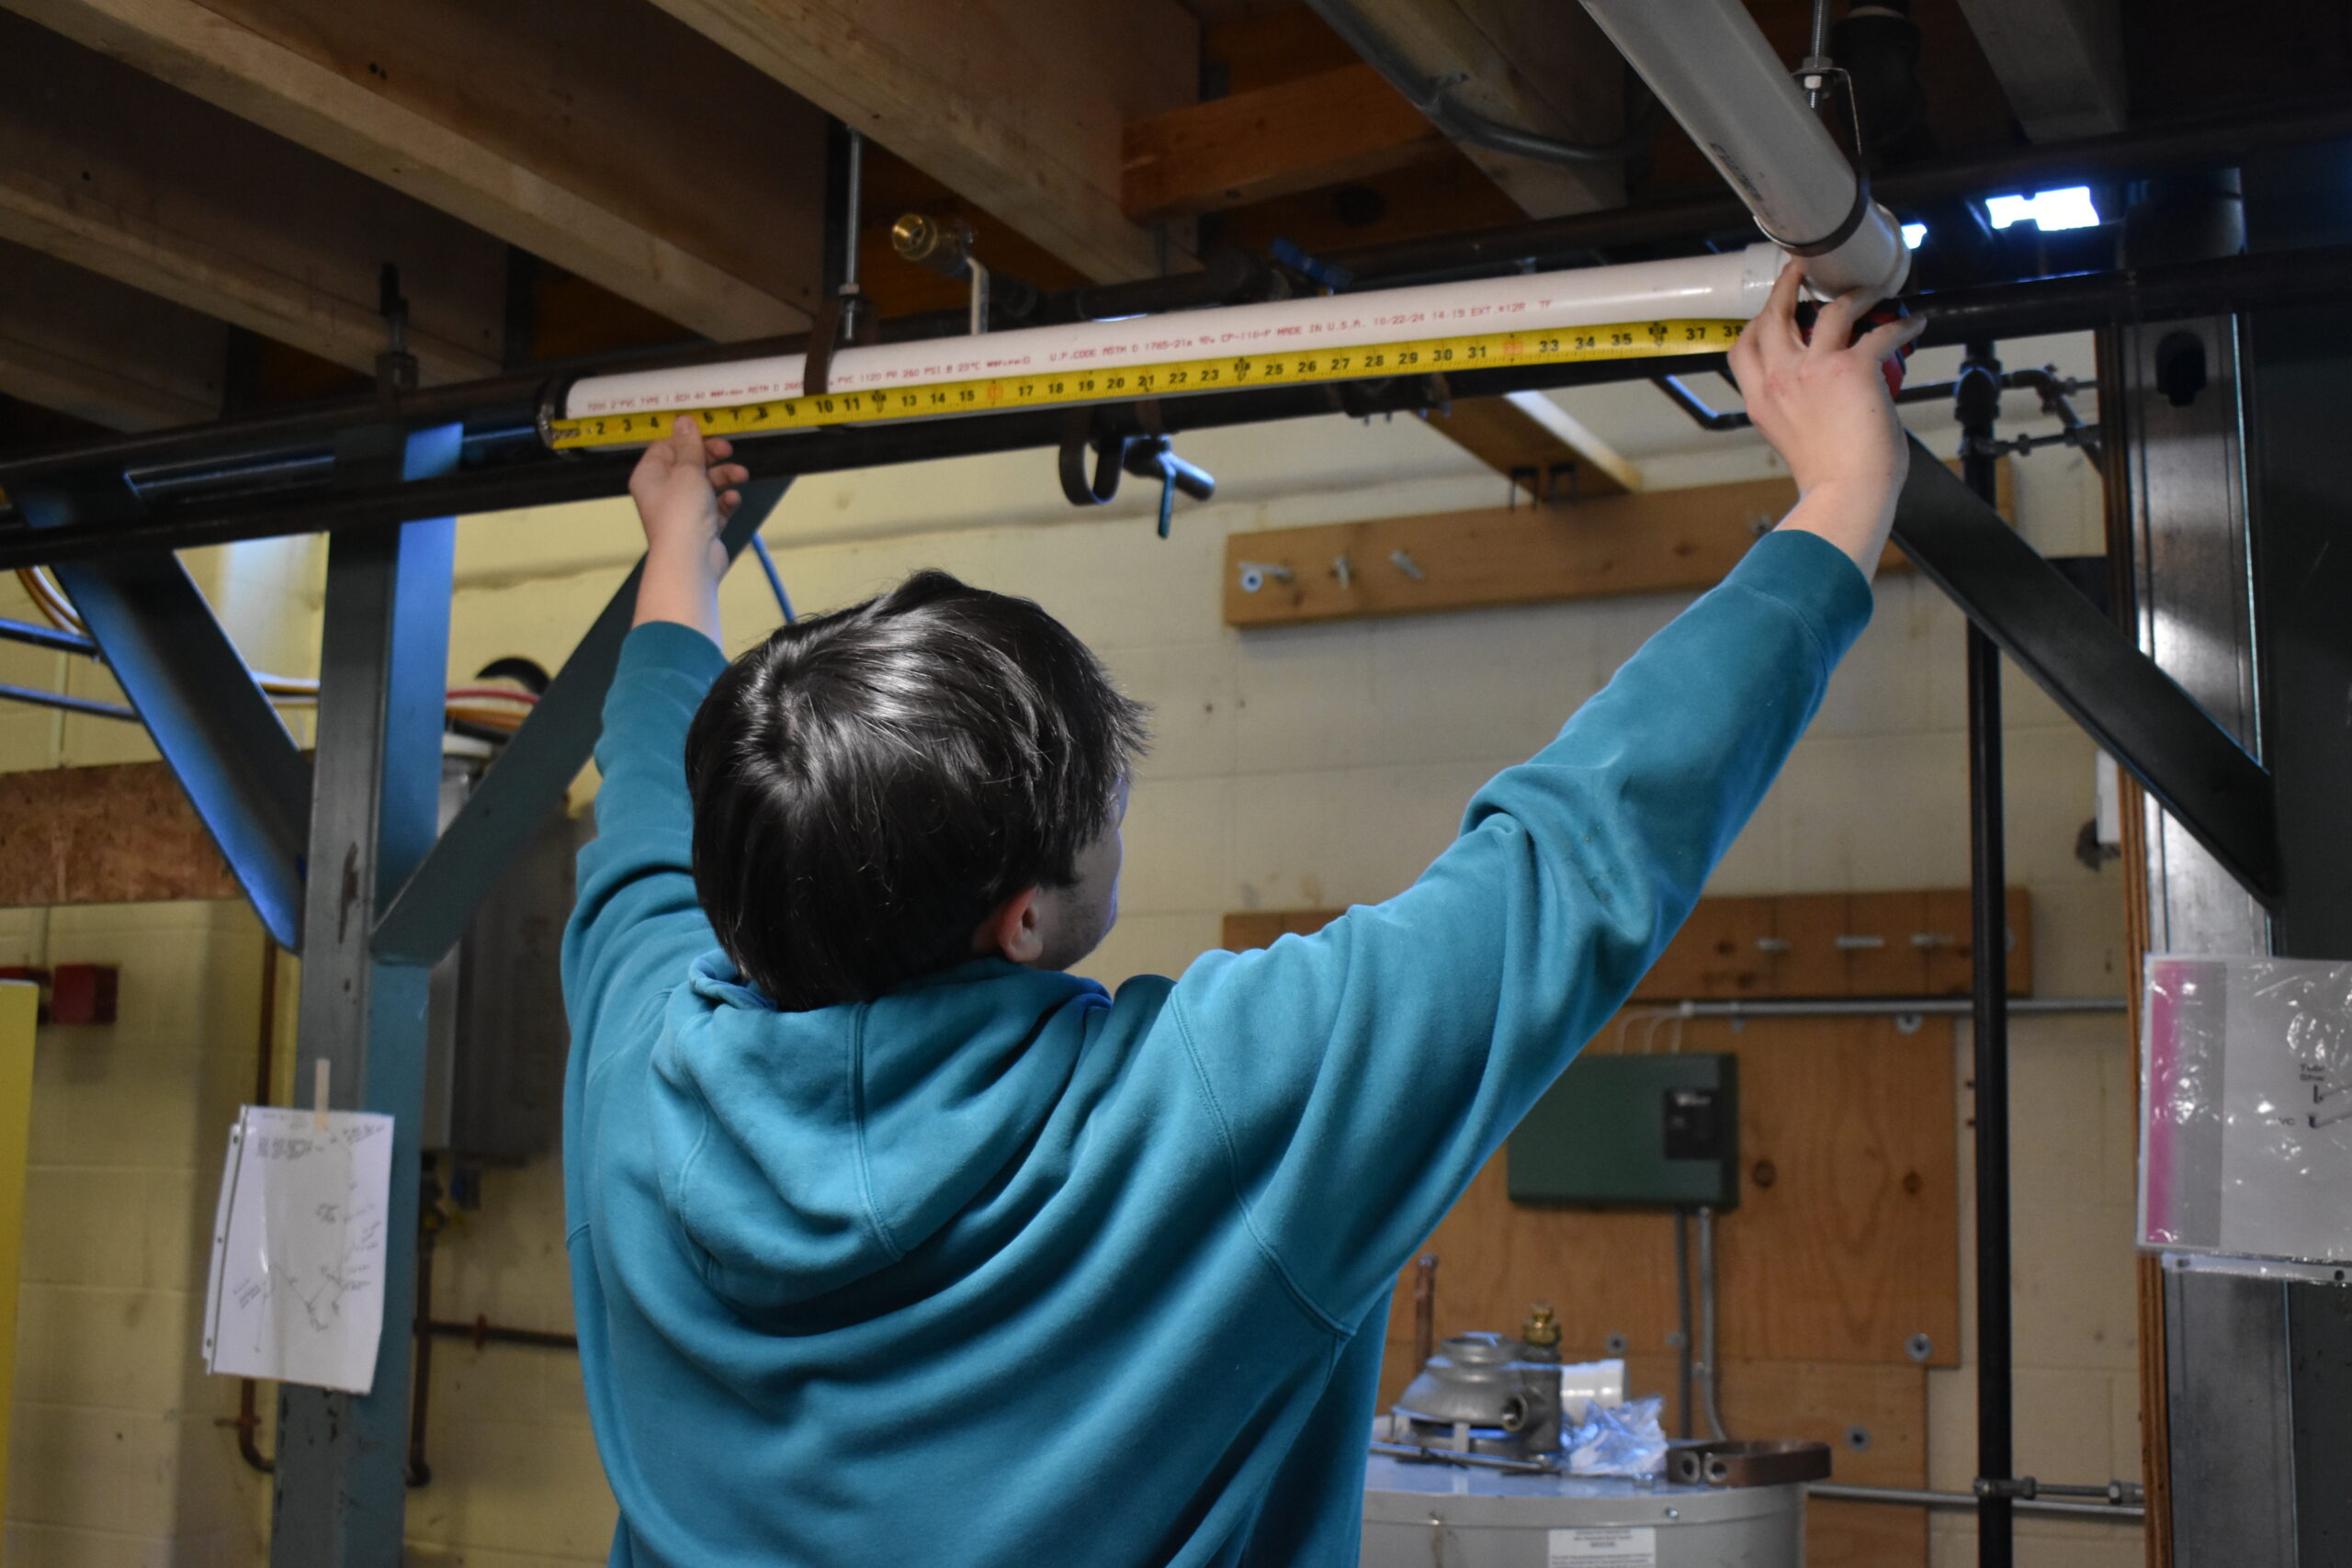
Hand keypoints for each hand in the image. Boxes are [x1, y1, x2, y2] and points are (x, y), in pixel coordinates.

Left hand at [629, 416, 751, 636]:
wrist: (690, 560)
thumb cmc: (682, 513)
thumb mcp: (687, 469)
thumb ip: (689, 444)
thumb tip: (683, 420)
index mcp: (650, 475)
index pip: (667, 447)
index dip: (688, 439)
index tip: (709, 433)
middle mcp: (663, 491)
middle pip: (689, 464)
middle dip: (712, 457)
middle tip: (728, 450)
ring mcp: (682, 510)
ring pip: (705, 484)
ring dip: (724, 477)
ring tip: (740, 476)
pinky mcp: (700, 526)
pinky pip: (715, 506)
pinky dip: (725, 501)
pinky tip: (732, 500)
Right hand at [1727, 263, 1924, 577]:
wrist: (1846, 492)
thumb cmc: (1827, 477)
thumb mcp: (1789, 438)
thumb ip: (1793, 409)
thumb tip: (1819, 395)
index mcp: (1761, 400)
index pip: (1743, 348)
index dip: (1756, 322)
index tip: (1770, 309)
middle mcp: (1781, 379)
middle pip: (1773, 316)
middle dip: (1786, 285)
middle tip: (1800, 270)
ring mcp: (1815, 370)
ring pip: (1829, 309)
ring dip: (1852, 294)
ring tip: (1868, 290)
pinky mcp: (1854, 368)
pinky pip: (1881, 332)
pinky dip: (1902, 325)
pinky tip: (1914, 324)